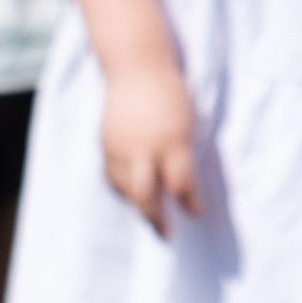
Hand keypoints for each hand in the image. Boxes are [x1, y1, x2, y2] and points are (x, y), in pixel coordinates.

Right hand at [102, 58, 199, 236]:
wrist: (136, 67)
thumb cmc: (172, 93)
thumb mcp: (188, 121)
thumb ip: (184, 153)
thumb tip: (183, 186)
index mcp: (172, 139)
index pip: (181, 182)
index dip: (189, 202)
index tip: (196, 214)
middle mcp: (144, 147)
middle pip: (146, 195)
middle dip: (157, 218)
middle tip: (168, 234)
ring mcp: (120, 147)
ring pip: (126, 189)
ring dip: (139, 206)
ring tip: (152, 217)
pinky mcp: (105, 145)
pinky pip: (113, 176)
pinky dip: (124, 189)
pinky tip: (133, 195)